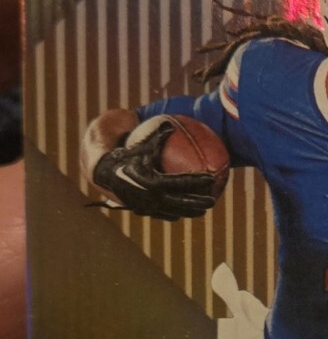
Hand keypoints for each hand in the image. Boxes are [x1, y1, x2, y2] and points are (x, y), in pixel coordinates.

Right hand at [93, 121, 217, 220]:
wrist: (104, 173)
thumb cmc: (127, 156)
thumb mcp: (142, 146)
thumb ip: (158, 137)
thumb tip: (172, 124)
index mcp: (153, 181)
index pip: (181, 182)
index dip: (197, 181)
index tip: (210, 179)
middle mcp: (151, 197)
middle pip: (181, 202)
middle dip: (198, 203)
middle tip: (212, 201)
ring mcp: (147, 207)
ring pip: (173, 212)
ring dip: (189, 212)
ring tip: (203, 211)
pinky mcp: (142, 212)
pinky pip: (162, 214)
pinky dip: (174, 214)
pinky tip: (183, 213)